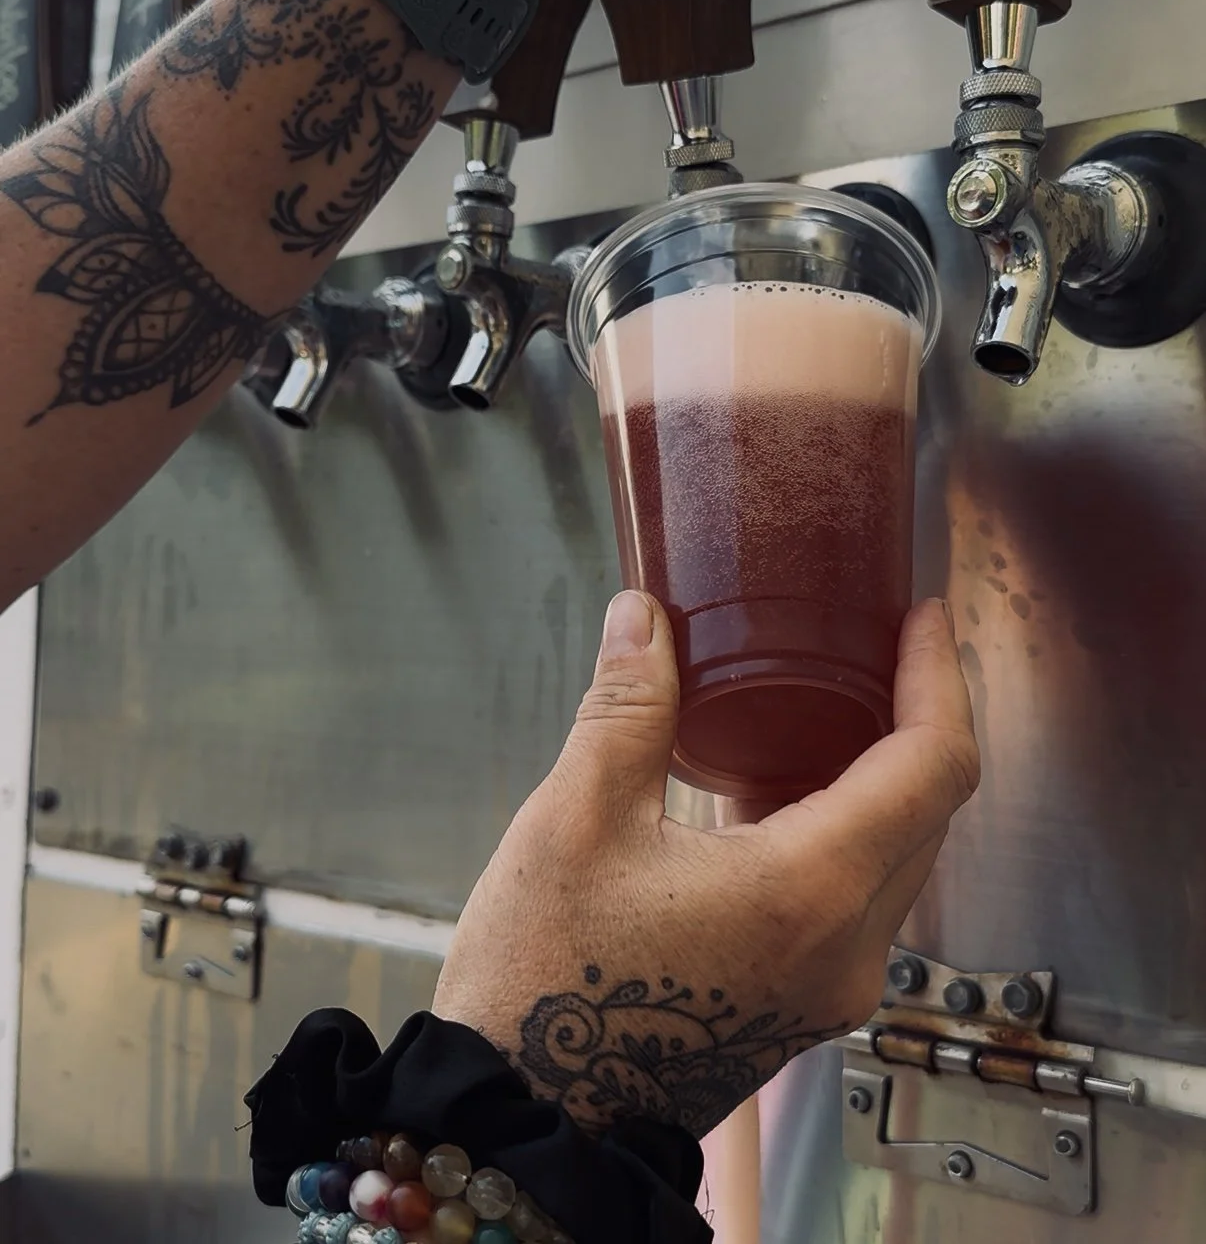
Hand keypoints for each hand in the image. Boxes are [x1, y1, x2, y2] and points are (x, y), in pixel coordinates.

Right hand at [434, 593, 979, 1139]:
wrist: (520, 1125)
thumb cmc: (543, 981)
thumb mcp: (576, 819)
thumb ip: (627, 706)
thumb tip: (643, 616)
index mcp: (808, 891)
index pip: (931, 768)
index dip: (939, 679)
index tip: (922, 616)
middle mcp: (843, 948)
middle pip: (928, 811)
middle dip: (918, 715)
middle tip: (883, 641)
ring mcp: (828, 989)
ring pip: (896, 858)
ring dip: (879, 774)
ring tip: (830, 695)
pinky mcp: (798, 1007)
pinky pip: (856, 899)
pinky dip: (842, 827)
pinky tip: (778, 783)